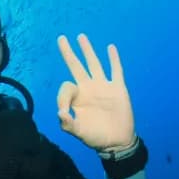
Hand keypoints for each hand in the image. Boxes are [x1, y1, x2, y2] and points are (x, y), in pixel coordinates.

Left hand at [55, 33, 135, 151]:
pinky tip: (110, 47)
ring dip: (87, 50)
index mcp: (77, 98)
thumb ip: (67, 124)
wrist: (116, 141)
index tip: (64, 112)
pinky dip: (114, 59)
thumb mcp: (78, 132)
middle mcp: (88, 89)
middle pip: (76, 66)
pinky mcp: (118, 88)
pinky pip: (116, 70)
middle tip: (61, 38)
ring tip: (81, 37)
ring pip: (94, 64)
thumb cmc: (95, 137)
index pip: (66, 87)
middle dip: (68, 53)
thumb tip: (60, 113)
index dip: (62, 97)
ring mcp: (103, 87)